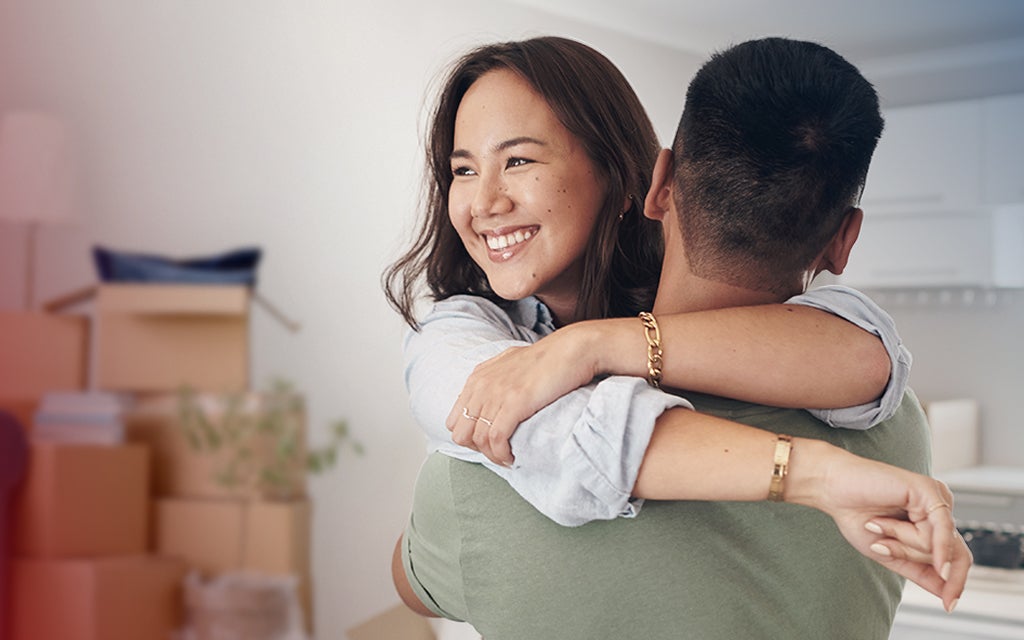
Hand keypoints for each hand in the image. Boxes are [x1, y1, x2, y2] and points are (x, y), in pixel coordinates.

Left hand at [446, 327, 597, 464]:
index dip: (470, 437)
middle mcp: (481, 386)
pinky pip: (496, 439)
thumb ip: (493, 380)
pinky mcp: (514, 404)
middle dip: (477, 449)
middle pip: (461, 434)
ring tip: (508, 459)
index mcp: (477, 378)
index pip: (454, 421)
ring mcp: (496, 394)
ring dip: (493, 456)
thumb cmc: (547, 358)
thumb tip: (487, 400)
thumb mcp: (510, 364)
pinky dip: (502, 454)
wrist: (571, 349)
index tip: (488, 443)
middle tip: (497, 453)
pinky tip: (513, 457)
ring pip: (479, 441)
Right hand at [802, 446, 970, 611]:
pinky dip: (937, 548)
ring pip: (940, 543)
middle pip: (952, 552)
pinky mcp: (928, 490)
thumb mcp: (888, 553)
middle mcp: (938, 509)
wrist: (831, 488)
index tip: (949, 606)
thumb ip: (918, 570)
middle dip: (916, 559)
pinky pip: (941, 529)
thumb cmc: (854, 513)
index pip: (956, 556)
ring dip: (902, 543)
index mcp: (930, 521)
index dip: (955, 581)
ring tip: (875, 524)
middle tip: (882, 548)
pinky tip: (938, 565)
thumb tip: (946, 592)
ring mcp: (936, 497)